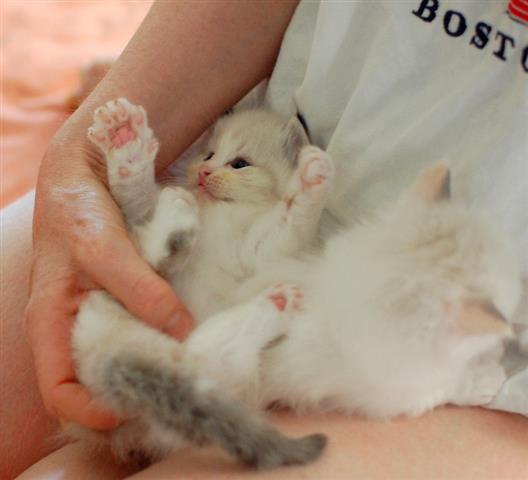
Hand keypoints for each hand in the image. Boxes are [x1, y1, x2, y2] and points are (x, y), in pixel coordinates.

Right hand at [25, 124, 193, 429]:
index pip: (59, 391)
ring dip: (152, 366)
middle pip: (97, 381)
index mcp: (50, 323)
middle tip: (176, 391)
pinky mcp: (121, 298)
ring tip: (188, 369)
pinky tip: (187, 339)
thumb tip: (183, 334)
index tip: (134, 408)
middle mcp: (73, 326)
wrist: (88, 173)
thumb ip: (141, 291)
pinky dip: (161, 340)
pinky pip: (139, 330)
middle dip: (133, 392)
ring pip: (122, 357)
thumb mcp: (104, 248)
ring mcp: (98, 314)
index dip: (90, 411)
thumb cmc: (79, 208)